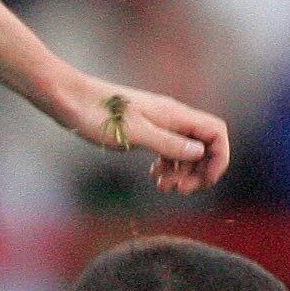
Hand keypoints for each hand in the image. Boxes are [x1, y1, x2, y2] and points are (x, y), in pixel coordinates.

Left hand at [60, 72, 230, 195]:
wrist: (70, 99)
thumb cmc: (98, 114)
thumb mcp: (135, 134)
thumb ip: (168, 144)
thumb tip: (199, 153)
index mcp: (174, 114)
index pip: (216, 132)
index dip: (219, 157)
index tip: (206, 181)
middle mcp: (171, 117)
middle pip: (203, 145)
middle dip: (199, 171)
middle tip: (180, 191)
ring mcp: (158, 123)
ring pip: (185, 150)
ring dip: (181, 172)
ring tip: (162, 187)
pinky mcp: (144, 130)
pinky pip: (167, 150)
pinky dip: (166, 166)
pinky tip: (154, 178)